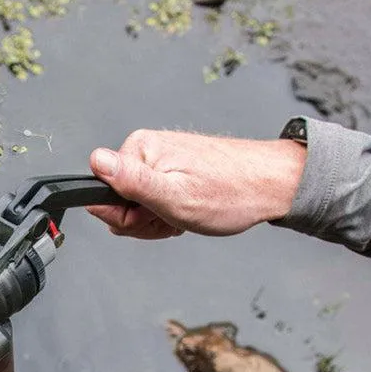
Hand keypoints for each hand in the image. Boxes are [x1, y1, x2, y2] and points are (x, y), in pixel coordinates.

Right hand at [87, 129, 306, 238]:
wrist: (274, 185)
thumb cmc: (232, 193)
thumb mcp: (174, 195)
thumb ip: (131, 181)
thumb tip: (96, 161)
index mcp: (139, 150)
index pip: (102, 196)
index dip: (128, 217)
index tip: (156, 216)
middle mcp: (146, 150)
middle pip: (118, 203)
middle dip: (145, 221)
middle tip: (175, 218)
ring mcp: (159, 160)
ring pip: (136, 206)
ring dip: (159, 219)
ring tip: (186, 214)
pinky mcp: (172, 169)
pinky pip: (154, 200)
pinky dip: (170, 213)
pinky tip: (190, 210)